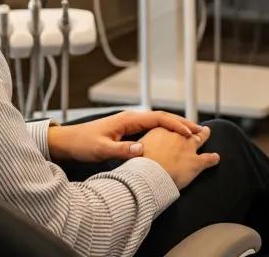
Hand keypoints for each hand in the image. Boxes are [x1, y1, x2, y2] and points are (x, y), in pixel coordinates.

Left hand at [47, 109, 201, 163]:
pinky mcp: (128, 131)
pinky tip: (172, 140)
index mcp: (128, 119)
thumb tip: (142, 150)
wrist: (69, 141)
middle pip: (162, 118)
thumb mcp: (101, 149)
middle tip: (199, 131)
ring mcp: (130, 124)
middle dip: (181, 123)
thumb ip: (121, 150)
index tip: (189, 132)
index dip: (175, 124)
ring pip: (158, 123)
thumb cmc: (84, 143)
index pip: (158, 118)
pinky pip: (152, 129)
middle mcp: (131, 118)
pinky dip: (165, 132)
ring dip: (175, 127)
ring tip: (192, 135)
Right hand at [138, 124, 219, 189]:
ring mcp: (187, 148)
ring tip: (207, 131)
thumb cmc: (138, 164)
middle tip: (196, 125)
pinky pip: (208, 158)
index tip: (175, 128)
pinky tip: (217, 158)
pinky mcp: (195, 162)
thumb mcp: (134, 150)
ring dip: (204, 134)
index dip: (174, 127)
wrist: (149, 174)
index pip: (170, 126)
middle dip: (191, 127)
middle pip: (186, 129)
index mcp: (161, 131)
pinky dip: (213, 158)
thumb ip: (136, 148)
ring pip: (199, 138)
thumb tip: (134, 149)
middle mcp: (176, 136)